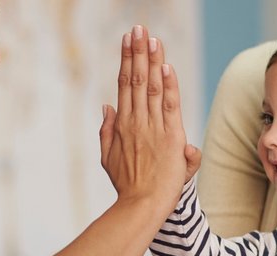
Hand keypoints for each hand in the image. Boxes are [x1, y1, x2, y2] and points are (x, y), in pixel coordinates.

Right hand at [98, 25, 194, 207]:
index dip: (127, 60)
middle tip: (138, 28)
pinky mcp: (170, 137)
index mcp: (122, 125)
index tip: (128, 41)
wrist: (141, 206)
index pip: (124, 85)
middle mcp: (136, 122)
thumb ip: (107, 131)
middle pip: (136, 79)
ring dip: (152, 61)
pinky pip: (168, 106)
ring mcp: (152, 128)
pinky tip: (165, 66)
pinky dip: (167, 85)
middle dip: (138, 52)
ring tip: (151, 38)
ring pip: (150, 88)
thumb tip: (106, 106)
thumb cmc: (128, 186)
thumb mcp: (108, 158)